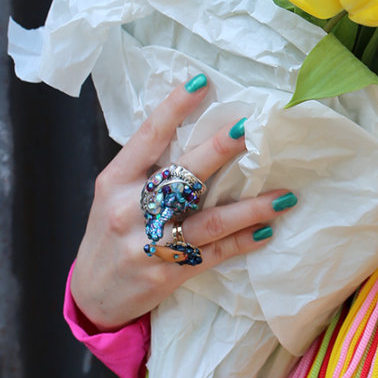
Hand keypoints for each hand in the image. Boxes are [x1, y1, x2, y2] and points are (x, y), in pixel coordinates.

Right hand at [71, 78, 295, 331]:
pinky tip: (267, 231)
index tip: (202, 82)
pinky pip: (213, 254)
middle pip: (183, 174)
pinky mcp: (167, 272)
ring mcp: (148, 244)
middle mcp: (130, 209)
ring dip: (250, 208)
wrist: (93, 295)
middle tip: (251, 130)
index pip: (148, 137)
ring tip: (284, 196)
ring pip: (209, 220)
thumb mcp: (115, 195)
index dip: (174, 107)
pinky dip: (243, 241)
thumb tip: (197, 130)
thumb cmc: (112, 233)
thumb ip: (147, 168)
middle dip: (220, 150)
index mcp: (116, 181)